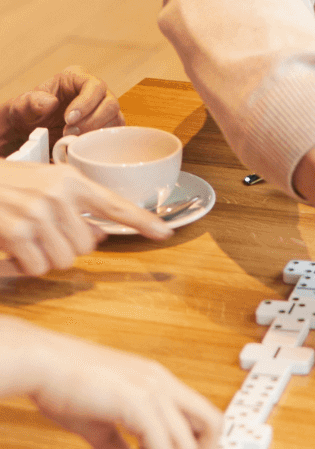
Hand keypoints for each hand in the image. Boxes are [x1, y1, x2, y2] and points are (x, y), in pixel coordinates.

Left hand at [0, 68, 121, 156]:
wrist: (28, 131)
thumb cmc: (27, 114)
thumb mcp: (21, 107)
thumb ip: (31, 102)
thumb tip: (50, 102)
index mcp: (76, 77)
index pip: (94, 85)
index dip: (87, 102)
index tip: (69, 119)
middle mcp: (94, 91)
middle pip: (110, 103)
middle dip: (92, 121)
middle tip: (70, 133)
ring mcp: (101, 108)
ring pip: (115, 118)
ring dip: (97, 132)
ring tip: (74, 140)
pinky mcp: (103, 125)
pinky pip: (113, 132)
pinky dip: (102, 140)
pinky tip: (84, 145)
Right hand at [0, 163, 171, 276]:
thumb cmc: (6, 185)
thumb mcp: (44, 184)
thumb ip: (73, 205)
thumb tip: (100, 235)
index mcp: (71, 180)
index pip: (115, 204)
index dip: (142, 222)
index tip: (165, 234)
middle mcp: (59, 195)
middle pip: (87, 246)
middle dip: (66, 248)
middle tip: (42, 235)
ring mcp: (38, 214)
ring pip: (64, 260)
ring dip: (45, 258)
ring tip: (26, 240)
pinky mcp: (17, 233)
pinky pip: (37, 268)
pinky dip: (24, 266)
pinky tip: (12, 249)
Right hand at [0, 318, 221, 448]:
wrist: (43, 364)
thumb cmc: (65, 387)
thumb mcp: (99, 422)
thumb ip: (118, 448)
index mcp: (159, 385)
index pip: (203, 418)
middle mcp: (164, 385)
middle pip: (212, 426)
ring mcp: (155, 391)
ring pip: (186, 448)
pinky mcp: (139, 402)